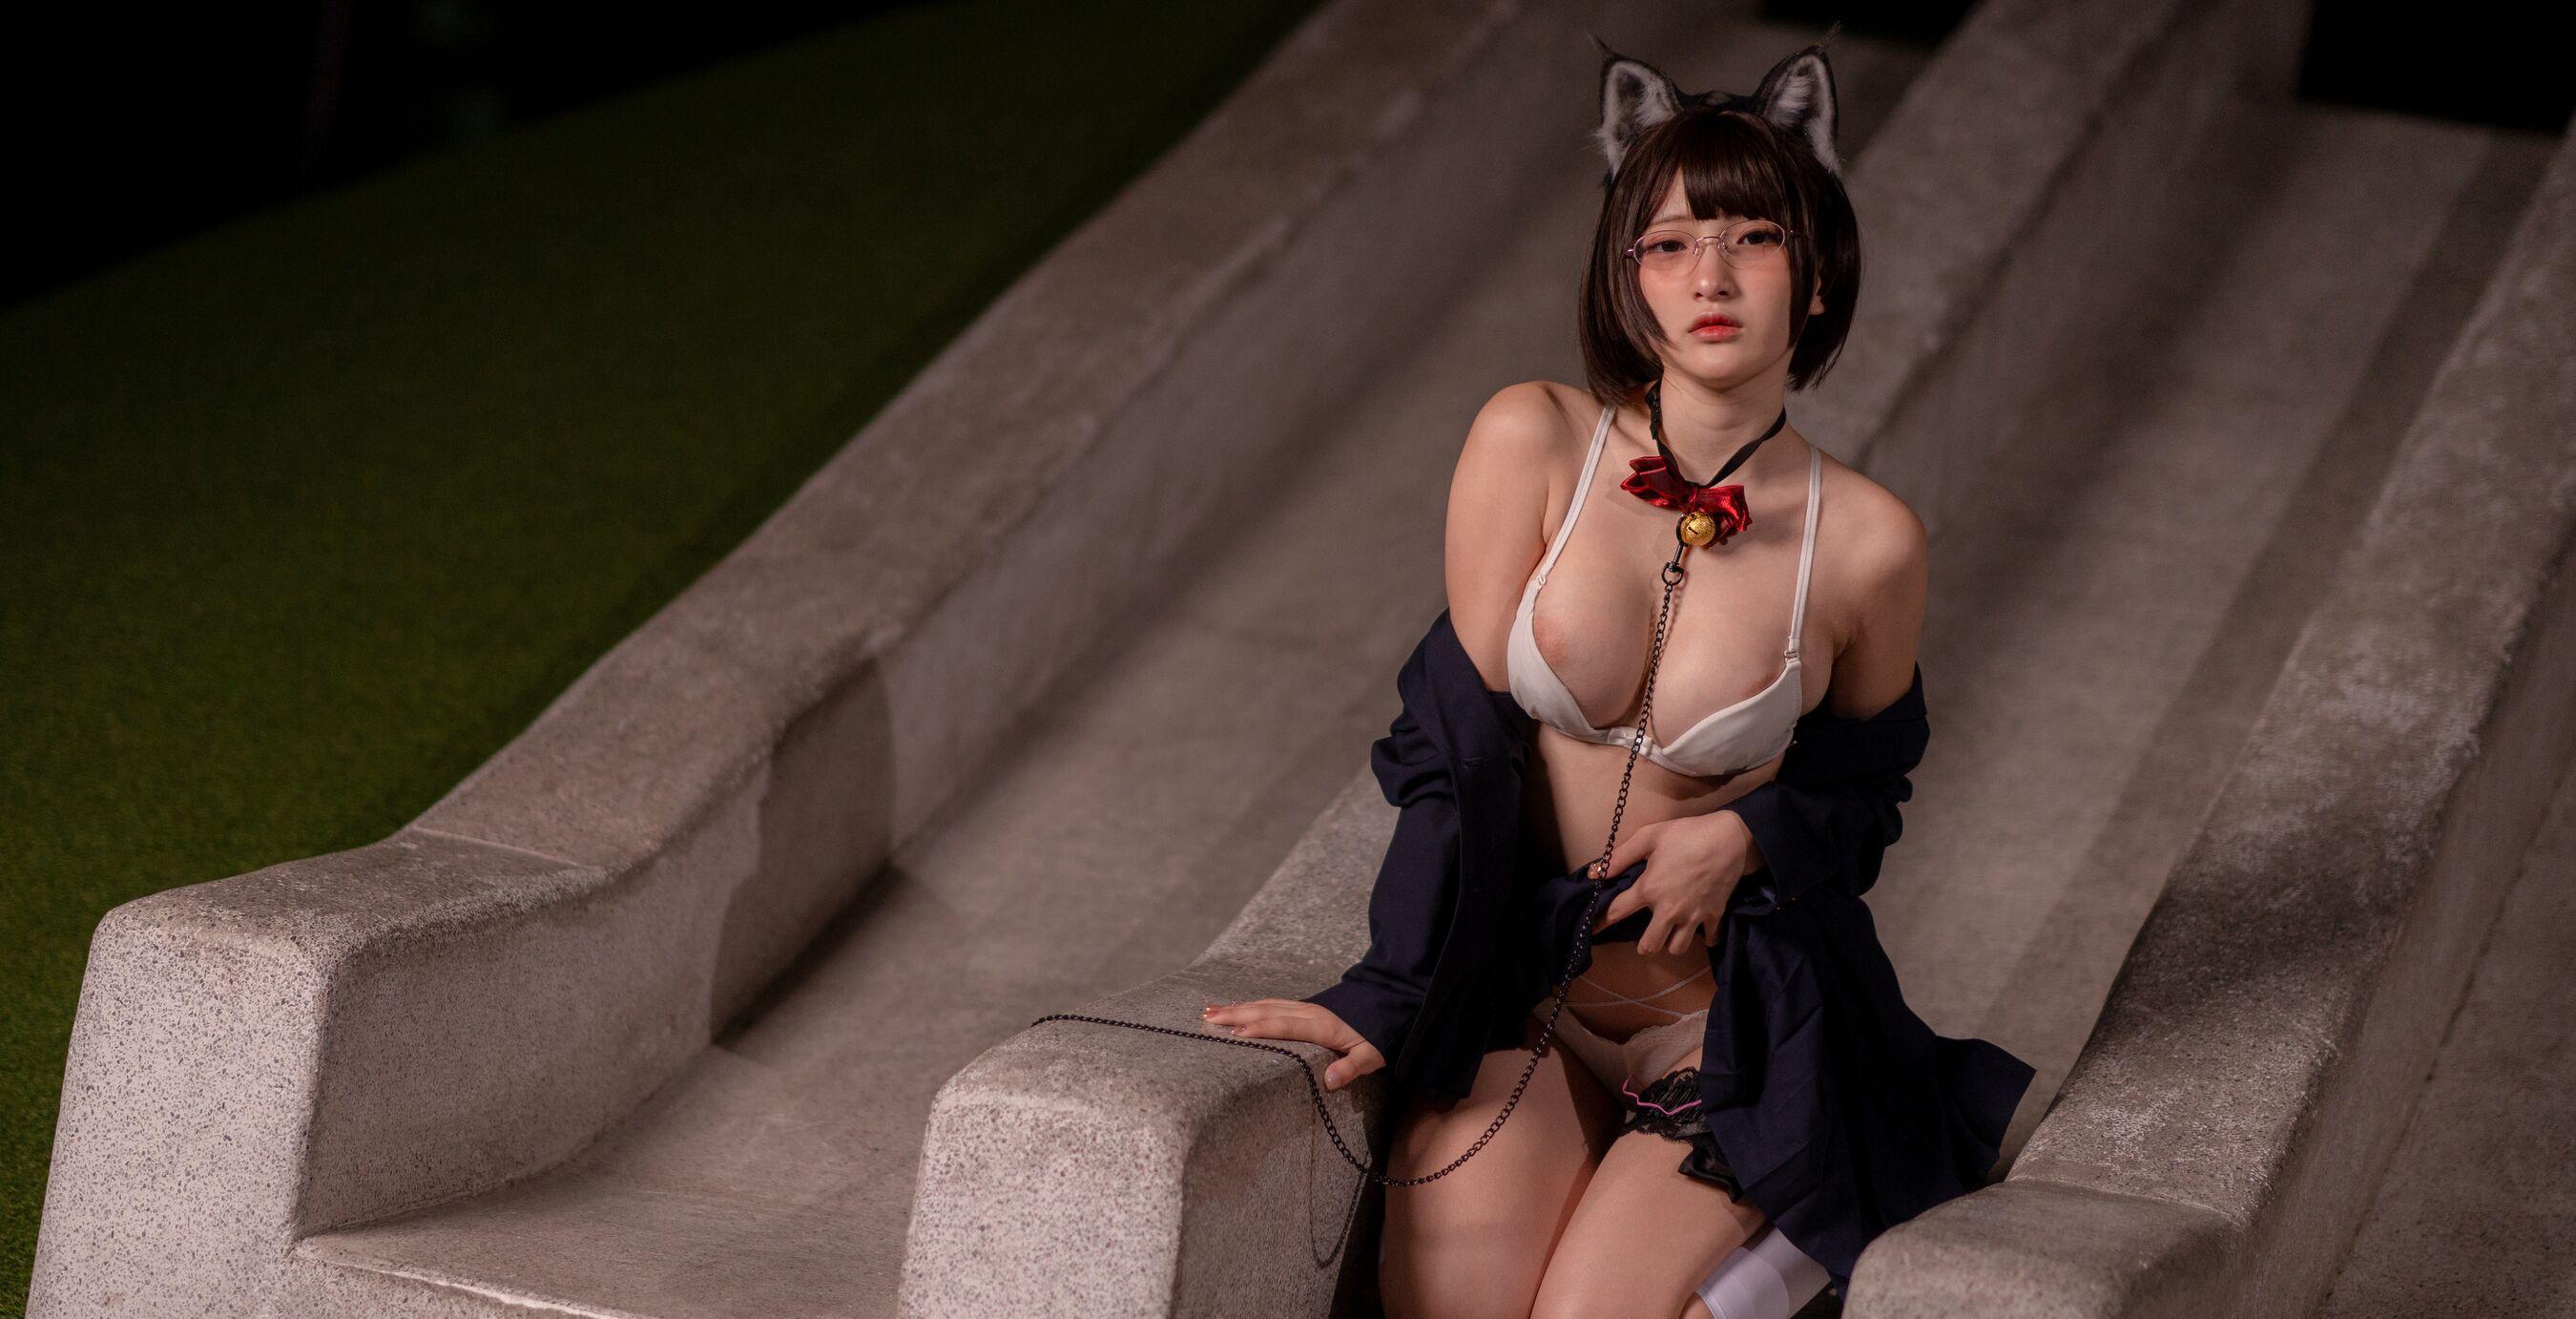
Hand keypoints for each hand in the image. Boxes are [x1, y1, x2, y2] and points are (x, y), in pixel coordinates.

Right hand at [1200, 999, 1385, 1091]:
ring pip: (1265, 1004)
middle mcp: (1310, 1012)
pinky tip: (1237, 1008)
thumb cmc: (1382, 1034)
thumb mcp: (1373, 1054)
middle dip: (1236, 1014)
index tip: (1234, 1033)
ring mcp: (1306, 1006)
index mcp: (1323, 1025)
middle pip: (1267, 1011)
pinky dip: (1252, 1005)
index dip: (1260, 1029)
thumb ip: (1352, 1067)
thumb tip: (1331, 1080)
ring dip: (1238, 1008)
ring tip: (1210, 1012)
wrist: (1394, 1003)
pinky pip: (1273, 1003)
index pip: (1285, 1025)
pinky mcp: (1306, 1006)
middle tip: (1207, 1019)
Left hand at [1589, 811, 1754, 954]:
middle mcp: (1669, 909)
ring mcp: (1693, 916)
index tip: (1594, 928)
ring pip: (1677, 948)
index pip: (1617, 913)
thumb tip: (1595, 872)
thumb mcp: (1649, 836)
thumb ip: (1620, 857)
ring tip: (1672, 930)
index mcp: (1649, 889)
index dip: (1602, 921)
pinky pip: (1708, 939)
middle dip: (1645, 944)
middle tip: (1647, 934)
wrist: (1730, 838)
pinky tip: (1699, 927)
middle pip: (1650, 946)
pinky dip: (1704, 937)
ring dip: (1672, 943)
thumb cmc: (1686, 834)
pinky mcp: (1714, 915)